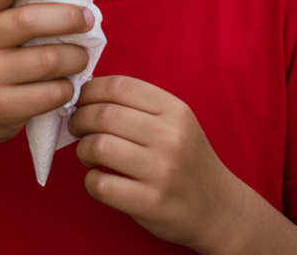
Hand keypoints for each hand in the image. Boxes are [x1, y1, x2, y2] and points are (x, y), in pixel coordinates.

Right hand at [0, 0, 93, 148]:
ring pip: (48, 59)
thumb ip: (16, 9)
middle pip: (29, 20)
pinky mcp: (2, 107)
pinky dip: (68, 88)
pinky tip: (66, 85)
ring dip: (76, 57)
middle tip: (89, 20)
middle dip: (69, 17)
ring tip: (81, 57)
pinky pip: (51, 93)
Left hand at [69, 76, 243, 250]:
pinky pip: (101, 184)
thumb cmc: (186, 160)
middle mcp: (171, 137)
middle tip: (76, 128)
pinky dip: (90, 180)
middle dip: (79, 119)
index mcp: (175, 110)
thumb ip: (138, 106)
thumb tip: (85, 95)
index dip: (89, 91)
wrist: (220, 209)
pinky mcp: (151, 202)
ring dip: (82, 149)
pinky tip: (99, 179)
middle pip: (103, 114)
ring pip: (98, 146)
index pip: (119, 86)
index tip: (81, 101)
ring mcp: (162, 171)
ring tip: (87, 154)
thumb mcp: (176, 123)